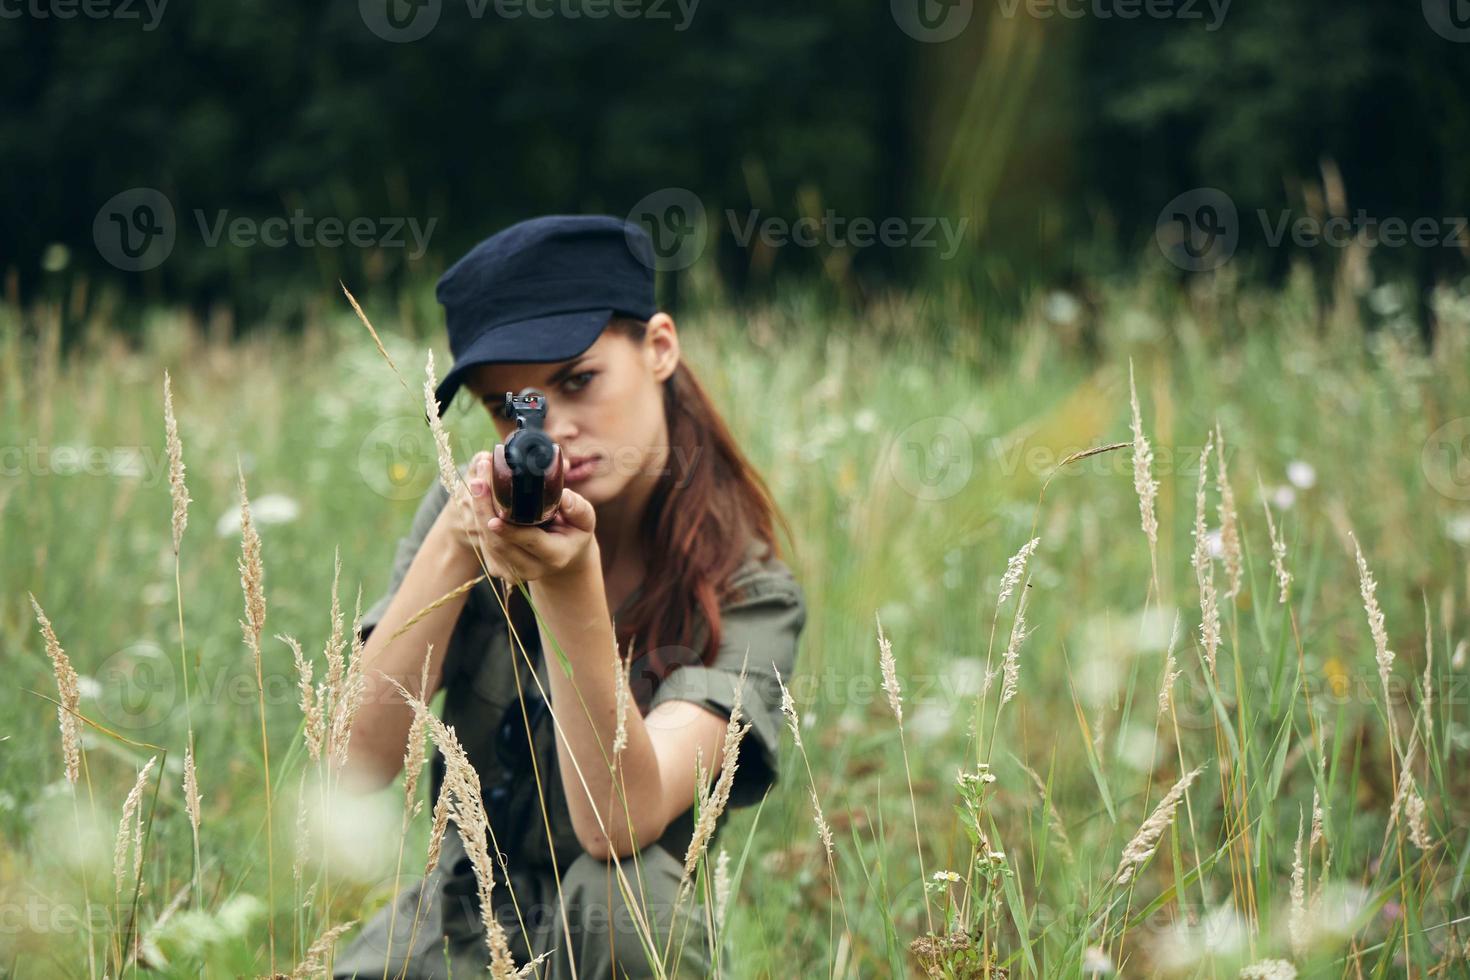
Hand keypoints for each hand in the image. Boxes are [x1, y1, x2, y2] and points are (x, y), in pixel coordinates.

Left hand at [444, 449, 597, 584]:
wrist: (566, 556)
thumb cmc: (575, 532)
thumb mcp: (585, 520)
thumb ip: (578, 509)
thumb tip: (564, 496)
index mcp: (555, 556)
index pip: (529, 542)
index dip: (510, 530)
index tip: (494, 516)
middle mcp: (532, 568)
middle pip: (500, 543)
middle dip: (485, 512)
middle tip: (479, 482)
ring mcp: (514, 572)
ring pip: (488, 544)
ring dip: (478, 513)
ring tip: (478, 482)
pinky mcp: (501, 568)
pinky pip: (485, 544)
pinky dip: (478, 520)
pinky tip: (478, 497)